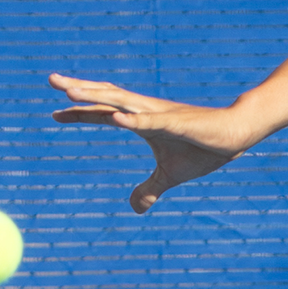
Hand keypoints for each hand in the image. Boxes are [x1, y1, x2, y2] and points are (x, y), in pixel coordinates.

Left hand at [50, 74, 252, 213]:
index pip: (103, 113)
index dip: (80, 113)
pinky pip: (150, 121)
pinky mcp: (175, 123)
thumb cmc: (204, 149)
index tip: (54, 114)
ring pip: (121, 102)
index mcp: (141, 121)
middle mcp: (145, 112)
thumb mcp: (170, 176)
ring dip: (95, 97)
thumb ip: (149, 189)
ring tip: (70, 92)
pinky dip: (132, 119)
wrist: (235, 135)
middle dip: (78, 89)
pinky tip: (115, 117)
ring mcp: (159, 115)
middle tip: (51, 80)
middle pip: (105, 97)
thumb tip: (134, 208)